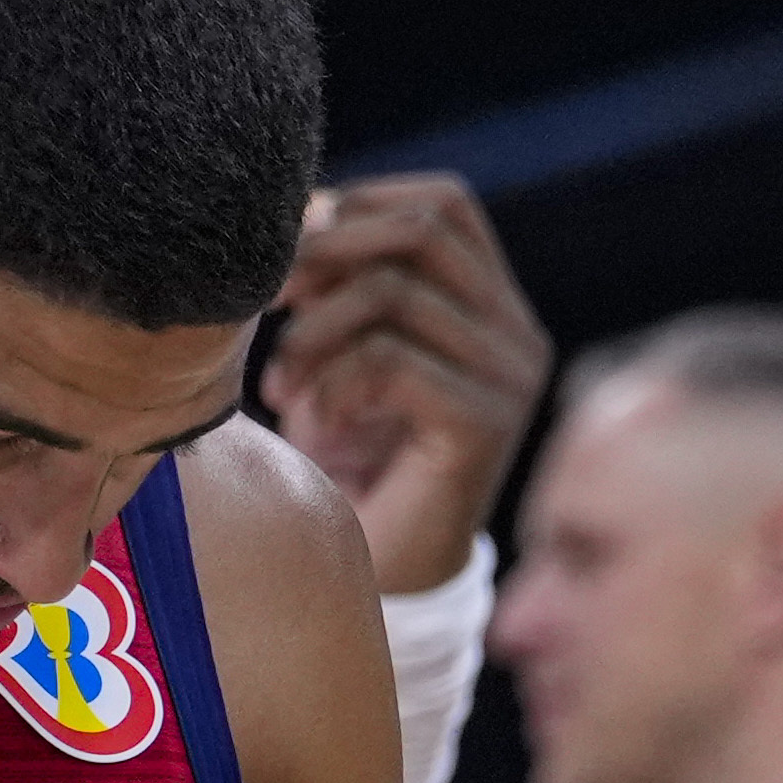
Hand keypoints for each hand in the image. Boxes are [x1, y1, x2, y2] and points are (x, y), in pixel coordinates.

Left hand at [260, 176, 553, 595]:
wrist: (375, 576)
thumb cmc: (346, 463)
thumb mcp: (338, 353)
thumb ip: (338, 284)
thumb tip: (303, 209)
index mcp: (492, 306)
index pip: (445, 205)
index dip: (360, 206)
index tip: (288, 248)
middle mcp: (517, 333)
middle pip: (425, 233)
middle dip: (326, 254)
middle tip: (265, 300)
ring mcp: (509, 379)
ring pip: (395, 296)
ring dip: (311, 334)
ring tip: (278, 387)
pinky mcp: (484, 427)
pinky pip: (391, 364)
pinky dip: (330, 385)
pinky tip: (312, 425)